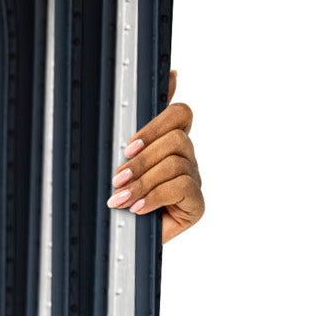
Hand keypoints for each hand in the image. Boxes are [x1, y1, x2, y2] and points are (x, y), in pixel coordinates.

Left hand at [107, 70, 203, 243]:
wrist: (121, 241)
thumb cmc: (121, 197)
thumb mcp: (121, 159)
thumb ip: (138, 121)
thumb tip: (172, 75)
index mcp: (170, 142)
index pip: (180, 113)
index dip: (157, 124)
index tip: (129, 145)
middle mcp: (186, 158)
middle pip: (177, 139)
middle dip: (142, 159)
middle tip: (117, 178)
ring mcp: (194, 180)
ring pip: (176, 163)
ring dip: (143, 181)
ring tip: (121, 198)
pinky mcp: (196, 204)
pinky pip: (182, 188)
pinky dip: (155, 197)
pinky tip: (138, 208)